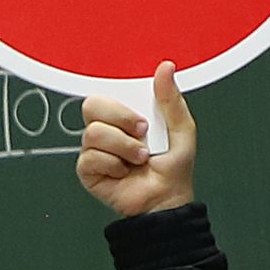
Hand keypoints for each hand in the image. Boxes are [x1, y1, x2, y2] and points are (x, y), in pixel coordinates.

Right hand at [75, 63, 198, 218]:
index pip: (107, 94)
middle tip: (142, 134)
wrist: (166, 199)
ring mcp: (96, 149)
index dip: (121, 104)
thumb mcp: (181, 128)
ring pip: (94, 133)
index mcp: (126, 116)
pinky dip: (113, 165)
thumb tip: (165, 69)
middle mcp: (108, 130)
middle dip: (121, 120)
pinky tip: (123, 172)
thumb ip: (171, 98)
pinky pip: (90, 158)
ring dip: (124, 147)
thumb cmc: (173, 168)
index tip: (142, 117)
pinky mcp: (88, 170)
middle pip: (92, 106)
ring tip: (138, 158)